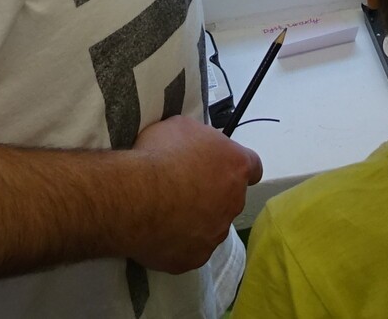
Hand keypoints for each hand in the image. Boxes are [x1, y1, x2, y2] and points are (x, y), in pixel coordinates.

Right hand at [123, 113, 261, 272]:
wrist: (135, 197)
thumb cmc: (160, 154)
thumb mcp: (181, 127)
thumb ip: (198, 139)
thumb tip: (195, 146)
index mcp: (235, 167)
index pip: (252, 167)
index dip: (235, 167)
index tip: (219, 167)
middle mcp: (233, 203)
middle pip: (229, 199)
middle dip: (212, 195)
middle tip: (182, 189)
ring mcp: (215, 235)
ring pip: (211, 228)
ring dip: (196, 220)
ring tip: (165, 213)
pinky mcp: (194, 259)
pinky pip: (189, 250)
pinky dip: (178, 243)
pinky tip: (158, 233)